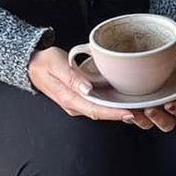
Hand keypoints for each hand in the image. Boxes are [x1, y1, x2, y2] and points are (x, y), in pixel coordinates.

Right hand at [30, 46, 175, 131]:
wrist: (31, 64)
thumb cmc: (44, 61)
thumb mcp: (55, 64)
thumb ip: (71, 77)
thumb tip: (87, 88)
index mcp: (70, 99)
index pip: (96, 109)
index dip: (114, 113)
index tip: (131, 112)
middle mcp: (75, 104)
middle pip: (102, 113)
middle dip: (122, 115)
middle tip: (144, 112)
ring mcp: (78, 102)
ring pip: (102, 110)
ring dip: (119, 110)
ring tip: (140, 108)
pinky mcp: (81, 96)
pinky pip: (99, 104)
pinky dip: (113, 104)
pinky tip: (126, 100)